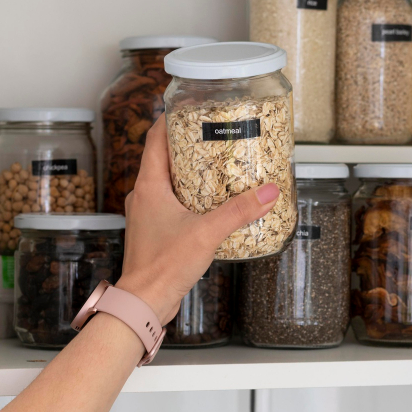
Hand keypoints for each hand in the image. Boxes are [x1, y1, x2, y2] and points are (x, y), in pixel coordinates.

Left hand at [114, 116, 279, 323]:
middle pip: (164, 157)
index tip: (191, 108)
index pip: (155, 138)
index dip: (171, 119)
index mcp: (149, 186)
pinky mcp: (156, 231)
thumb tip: (267, 192)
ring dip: (191, 173)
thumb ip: (239, 211)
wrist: (144, 303)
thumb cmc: (162, 267)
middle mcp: (144, 196)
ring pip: (169, 182)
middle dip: (189, 146)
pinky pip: (173, 203)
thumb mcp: (207, 233)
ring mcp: (148, 214)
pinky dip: (191, 197)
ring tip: (219, 167)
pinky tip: (212, 204)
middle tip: (215, 136)